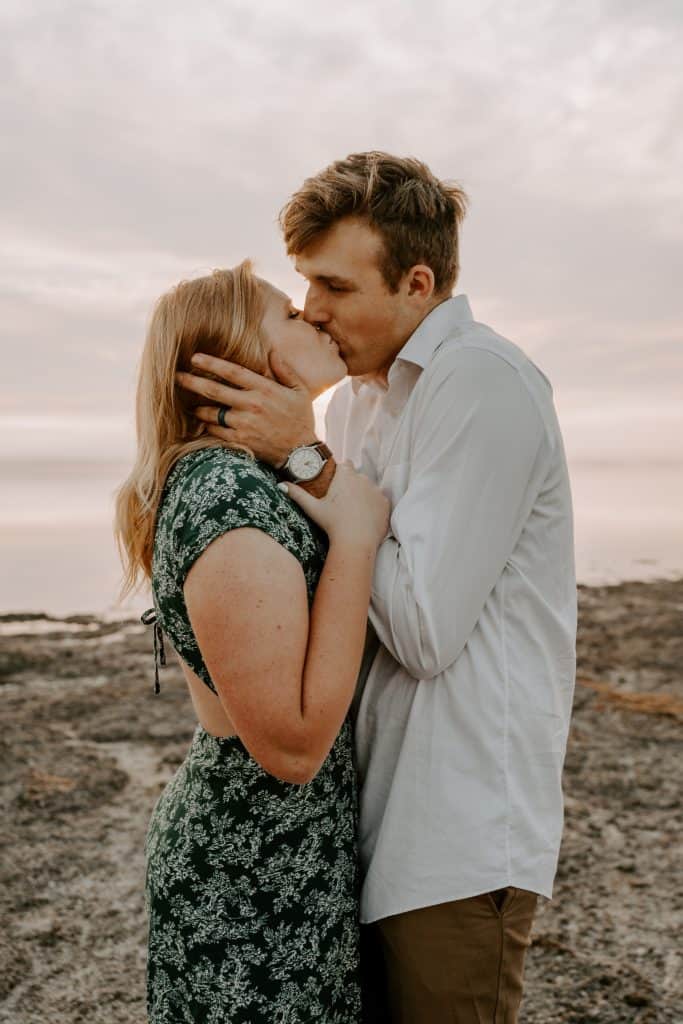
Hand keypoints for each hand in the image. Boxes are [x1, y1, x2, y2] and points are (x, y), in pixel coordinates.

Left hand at [176, 349, 316, 467]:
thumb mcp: (299, 391)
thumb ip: (284, 371)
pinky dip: (207, 425)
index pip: (233, 372)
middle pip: (214, 390)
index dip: (212, 363)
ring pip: (211, 412)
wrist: (301, 454)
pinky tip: (202, 421)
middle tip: (176, 376)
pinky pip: (216, 431)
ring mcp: (244, 424)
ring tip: (188, 402)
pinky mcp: (240, 440)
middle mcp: (251, 405)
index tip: (194, 357)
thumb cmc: (300, 420)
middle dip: (192, 382)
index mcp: (265, 389)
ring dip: (197, 406)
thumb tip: (271, 352)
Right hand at [279, 462, 390, 549]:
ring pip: (369, 488)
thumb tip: (281, 484)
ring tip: (354, 511)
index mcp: (345, 476)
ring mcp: (376, 491)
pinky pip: (380, 501)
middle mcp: (363, 479)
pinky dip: (374, 507)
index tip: (336, 483)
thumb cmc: (333, 524)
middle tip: (343, 501)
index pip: (345, 465)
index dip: (341, 473)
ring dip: (364, 495)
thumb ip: (297, 494)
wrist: (355, 542)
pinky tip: (365, 517)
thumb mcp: (313, 508)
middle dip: (352, 485)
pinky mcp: (385, 503)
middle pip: (358, 477)